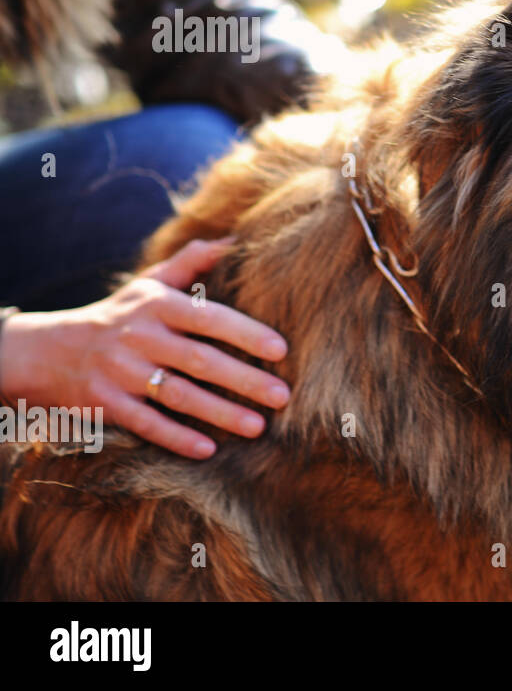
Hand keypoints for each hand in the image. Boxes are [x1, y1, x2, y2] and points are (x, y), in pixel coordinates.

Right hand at [0, 238, 289, 458]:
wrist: (48, 351)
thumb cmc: (119, 315)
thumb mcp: (149, 284)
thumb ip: (191, 263)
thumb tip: (236, 241)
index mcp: (158, 306)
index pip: (209, 318)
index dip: (247, 333)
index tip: (281, 350)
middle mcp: (140, 337)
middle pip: (200, 360)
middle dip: (244, 380)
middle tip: (283, 396)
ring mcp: (122, 372)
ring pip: (179, 395)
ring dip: (220, 412)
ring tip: (258, 426)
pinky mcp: (107, 403)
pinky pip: (147, 424)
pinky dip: (177, 438)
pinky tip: (209, 450)